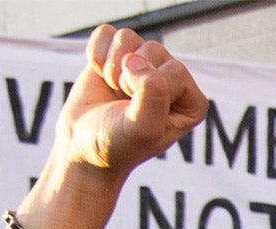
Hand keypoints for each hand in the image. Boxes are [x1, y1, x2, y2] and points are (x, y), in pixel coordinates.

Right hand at [54, 25, 207, 180]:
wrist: (83, 147)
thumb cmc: (118, 144)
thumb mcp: (142, 128)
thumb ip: (152, 95)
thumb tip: (136, 59)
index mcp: (192, 102)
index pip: (177, 72)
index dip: (149, 89)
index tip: (139, 113)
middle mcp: (173, 78)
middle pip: (154, 49)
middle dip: (128, 77)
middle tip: (123, 104)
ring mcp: (146, 63)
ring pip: (128, 37)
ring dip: (111, 68)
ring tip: (114, 92)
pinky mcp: (119, 53)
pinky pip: (106, 33)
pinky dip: (95, 56)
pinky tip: (101, 79)